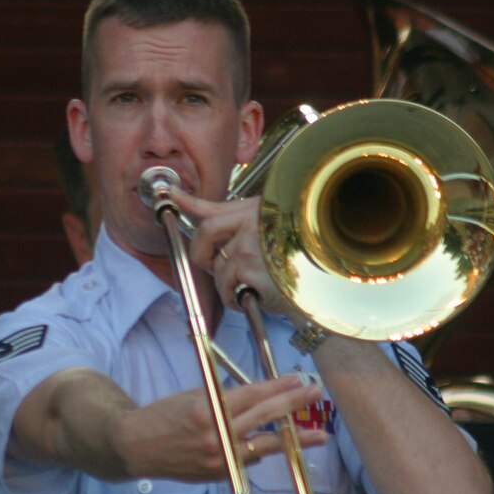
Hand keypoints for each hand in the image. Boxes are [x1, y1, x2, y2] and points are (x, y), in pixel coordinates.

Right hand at [111, 374, 326, 481]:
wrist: (135, 446)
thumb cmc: (163, 415)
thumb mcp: (194, 396)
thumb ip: (225, 398)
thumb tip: (258, 399)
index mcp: (209, 408)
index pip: (252, 395)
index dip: (278, 387)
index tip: (298, 380)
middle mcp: (216, 434)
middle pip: (264, 417)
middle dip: (293, 405)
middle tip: (316, 394)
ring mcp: (219, 458)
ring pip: (265, 446)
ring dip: (294, 440)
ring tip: (319, 435)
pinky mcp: (218, 474)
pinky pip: (247, 461)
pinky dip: (260, 451)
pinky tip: (274, 446)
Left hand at [169, 188, 297, 318]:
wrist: (321, 290)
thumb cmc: (295, 263)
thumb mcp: (268, 233)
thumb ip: (235, 222)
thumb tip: (196, 209)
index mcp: (258, 210)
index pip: (215, 205)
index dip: (189, 201)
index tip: (172, 195)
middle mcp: (254, 222)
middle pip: (205, 233)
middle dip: (201, 255)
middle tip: (215, 267)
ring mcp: (251, 244)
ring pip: (217, 267)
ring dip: (226, 284)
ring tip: (250, 286)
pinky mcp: (251, 268)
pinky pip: (227, 287)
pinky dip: (234, 298)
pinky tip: (253, 296)